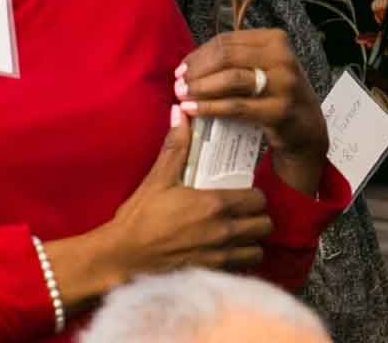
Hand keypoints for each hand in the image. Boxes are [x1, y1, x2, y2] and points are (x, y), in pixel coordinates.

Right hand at [92, 107, 274, 279]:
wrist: (122, 258)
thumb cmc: (140, 218)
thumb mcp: (158, 179)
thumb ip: (176, 146)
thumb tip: (180, 112)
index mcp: (215, 205)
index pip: (258, 199)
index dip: (254, 195)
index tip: (242, 192)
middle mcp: (224, 232)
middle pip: (264, 226)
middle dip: (257, 218)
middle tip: (243, 213)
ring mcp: (220, 257)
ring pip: (257, 251)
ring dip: (251, 242)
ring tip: (237, 234)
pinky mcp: (212, 274)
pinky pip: (240, 268)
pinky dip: (238, 261)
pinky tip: (223, 252)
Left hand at [177, 29, 327, 194]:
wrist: (306, 128)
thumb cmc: (275, 94)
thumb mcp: (262, 67)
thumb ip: (234, 60)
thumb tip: (189, 64)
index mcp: (274, 40)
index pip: (227, 40)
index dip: (199, 54)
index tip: (181, 68)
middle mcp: (282, 57)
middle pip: (226, 56)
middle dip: (197, 70)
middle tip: (178, 83)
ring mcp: (284, 84)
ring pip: (231, 79)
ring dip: (201, 87)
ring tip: (182, 96)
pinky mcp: (279, 110)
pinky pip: (236, 106)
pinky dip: (210, 107)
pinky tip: (194, 110)